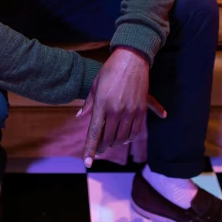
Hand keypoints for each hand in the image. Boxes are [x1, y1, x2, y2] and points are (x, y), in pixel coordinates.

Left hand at [77, 47, 166, 167]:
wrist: (131, 59)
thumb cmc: (110, 71)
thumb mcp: (95, 86)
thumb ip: (88, 104)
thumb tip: (80, 117)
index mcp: (102, 105)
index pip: (95, 133)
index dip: (90, 149)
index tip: (87, 162)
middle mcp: (117, 111)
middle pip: (109, 139)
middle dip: (103, 147)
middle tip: (99, 149)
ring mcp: (131, 111)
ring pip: (123, 138)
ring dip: (116, 143)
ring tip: (112, 141)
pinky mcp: (142, 110)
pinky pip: (136, 131)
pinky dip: (130, 137)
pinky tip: (125, 137)